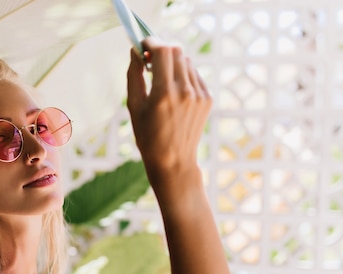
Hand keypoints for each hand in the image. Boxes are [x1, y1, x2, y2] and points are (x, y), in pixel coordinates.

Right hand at [127, 38, 211, 185]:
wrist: (173, 161)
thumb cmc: (148, 136)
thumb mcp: (134, 106)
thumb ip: (134, 75)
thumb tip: (135, 52)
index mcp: (163, 94)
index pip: (163, 50)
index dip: (152, 42)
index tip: (143, 44)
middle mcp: (184, 92)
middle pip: (176, 51)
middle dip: (162, 49)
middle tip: (150, 57)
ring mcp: (199, 95)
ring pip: (186, 61)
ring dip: (172, 62)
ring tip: (160, 76)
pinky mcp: (207, 99)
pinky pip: (194, 75)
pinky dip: (182, 74)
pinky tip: (173, 90)